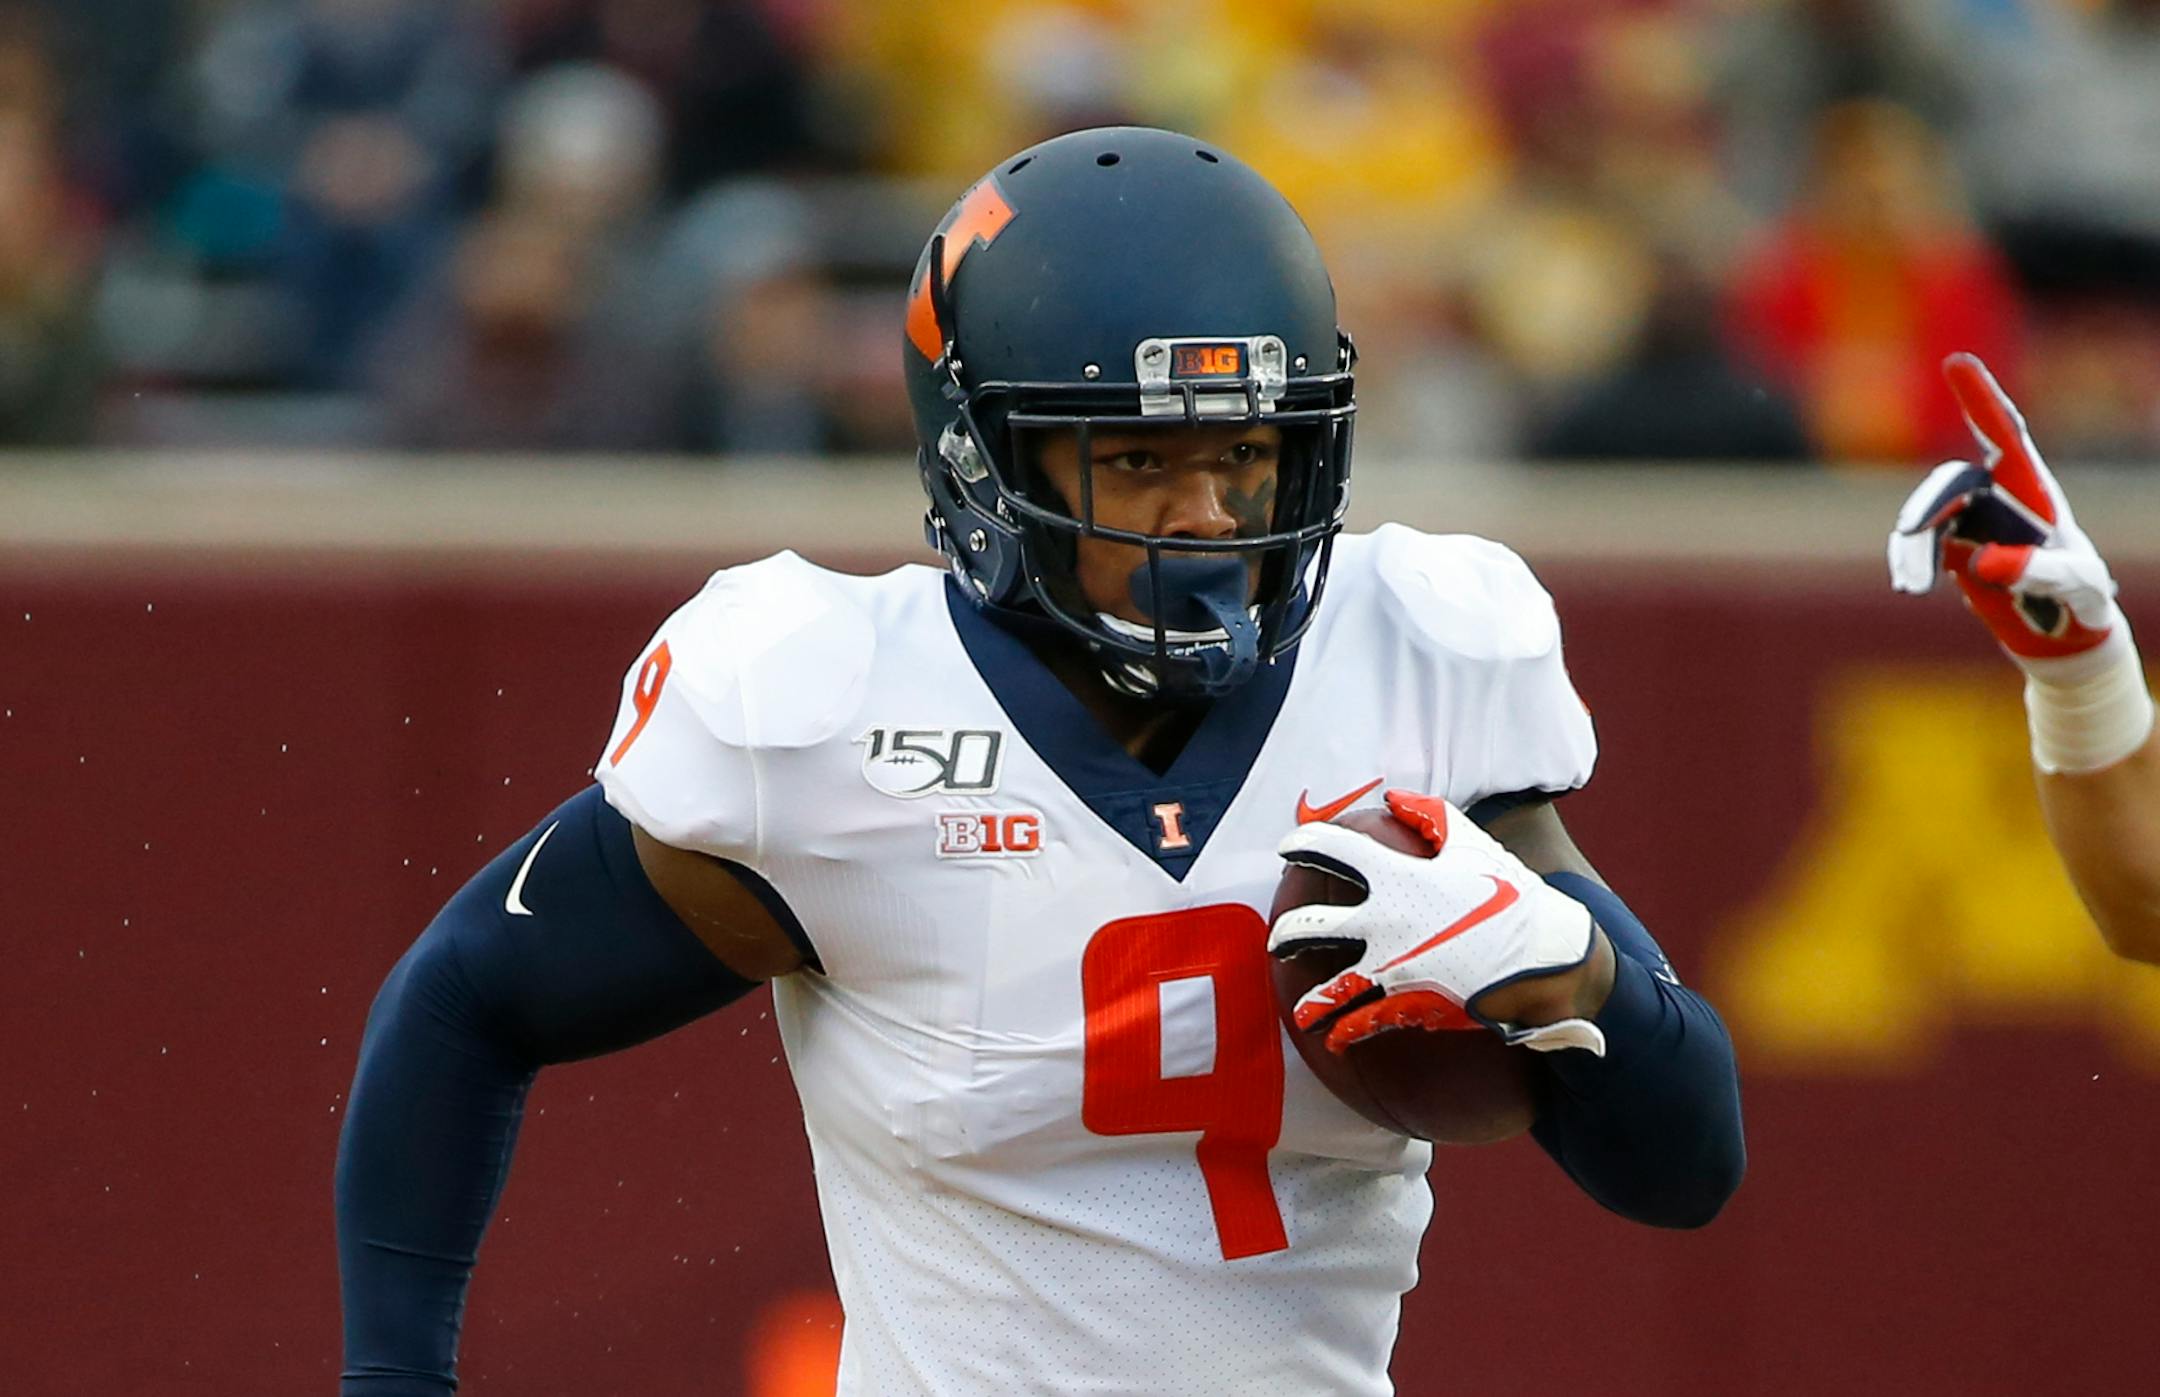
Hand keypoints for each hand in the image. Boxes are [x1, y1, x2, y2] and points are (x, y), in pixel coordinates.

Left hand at [1269, 790, 1605, 1055]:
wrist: (1545, 956)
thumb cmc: (1509, 894)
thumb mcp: (1471, 844)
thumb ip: (1429, 817)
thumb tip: (1395, 797)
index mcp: (1396, 878)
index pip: (1332, 852)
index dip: (1303, 843)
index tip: (1288, 847)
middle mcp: (1384, 923)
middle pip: (1312, 928)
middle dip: (1286, 935)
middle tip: (1278, 939)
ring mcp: (1393, 969)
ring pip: (1332, 989)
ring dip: (1312, 1005)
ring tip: (1302, 1014)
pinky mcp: (1409, 1004)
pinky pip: (1367, 1023)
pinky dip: (1349, 1034)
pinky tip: (1336, 1043)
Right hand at [1888, 353, 2123, 668]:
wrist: (2062, 633)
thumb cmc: (2082, 599)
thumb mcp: (2076, 586)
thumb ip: (2036, 569)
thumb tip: (1980, 560)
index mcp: (2035, 491)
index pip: (2006, 434)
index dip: (1981, 399)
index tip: (1956, 362)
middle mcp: (1998, 497)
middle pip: (1951, 483)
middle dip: (1927, 507)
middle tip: (1907, 534)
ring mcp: (1970, 521)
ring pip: (1926, 518)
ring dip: (1913, 549)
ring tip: (1912, 587)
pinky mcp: (1948, 547)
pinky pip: (1915, 545)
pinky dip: (1907, 561)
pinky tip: (1910, 585)